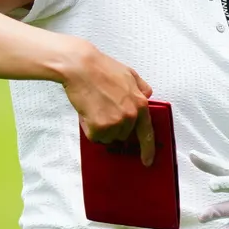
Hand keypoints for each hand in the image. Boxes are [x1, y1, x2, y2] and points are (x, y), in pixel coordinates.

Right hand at [58, 36, 154, 165]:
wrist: (81, 68)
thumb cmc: (101, 69)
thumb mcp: (130, 74)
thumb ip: (141, 87)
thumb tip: (146, 95)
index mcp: (140, 104)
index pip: (147, 133)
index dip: (148, 149)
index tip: (147, 160)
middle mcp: (130, 116)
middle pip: (124, 134)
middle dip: (115, 125)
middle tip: (105, 108)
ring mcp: (115, 123)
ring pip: (109, 137)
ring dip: (102, 128)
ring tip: (96, 108)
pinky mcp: (99, 128)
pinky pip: (95, 137)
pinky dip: (90, 128)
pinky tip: (88, 112)